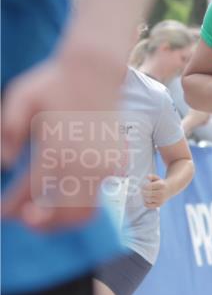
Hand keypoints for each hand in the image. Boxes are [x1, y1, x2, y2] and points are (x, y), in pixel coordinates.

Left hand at [1, 50, 125, 229]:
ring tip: (45, 214)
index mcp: (60, 149)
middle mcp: (87, 162)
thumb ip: (8, 131)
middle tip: (26, 219)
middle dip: (43, 223)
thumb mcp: (20, 98)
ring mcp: (106, 164)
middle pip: (66, 214)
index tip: (4, 215)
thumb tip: (5, 164)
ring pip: (87, 211)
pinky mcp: (118, 161)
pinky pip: (100, 193)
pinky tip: (64, 190)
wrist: (96, 70)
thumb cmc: (53, 82)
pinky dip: (81, 200)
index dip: (16, 208)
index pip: (36, 193)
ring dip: (64, 219)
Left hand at [141, 174, 169, 208]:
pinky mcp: (159, 204)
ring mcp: (160, 199)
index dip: (144, 186)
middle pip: (146, 193)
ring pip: (147, 199)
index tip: (144, 186)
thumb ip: (152, 176)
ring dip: (144, 197)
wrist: (171, 189)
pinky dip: (146, 203)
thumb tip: (147, 177)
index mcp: (161, 185)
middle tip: (143, 191)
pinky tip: (147, 200)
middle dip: (143, 192)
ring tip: (146, 195)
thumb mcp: (157, 178)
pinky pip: (149, 205)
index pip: (147, 187)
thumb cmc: (161, 183)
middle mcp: (161, 193)